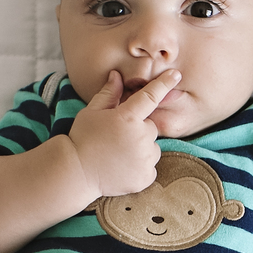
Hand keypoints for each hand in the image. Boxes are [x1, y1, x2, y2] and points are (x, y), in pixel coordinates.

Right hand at [66, 69, 179, 198]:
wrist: (76, 173)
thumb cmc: (82, 138)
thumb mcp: (92, 112)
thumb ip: (108, 94)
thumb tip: (117, 75)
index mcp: (127, 118)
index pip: (150, 96)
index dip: (164, 84)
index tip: (176, 75)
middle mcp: (140, 137)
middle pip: (151, 128)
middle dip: (139, 130)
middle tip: (118, 138)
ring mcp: (144, 159)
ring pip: (153, 148)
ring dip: (142, 149)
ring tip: (119, 154)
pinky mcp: (146, 177)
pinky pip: (150, 167)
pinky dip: (140, 167)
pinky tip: (122, 167)